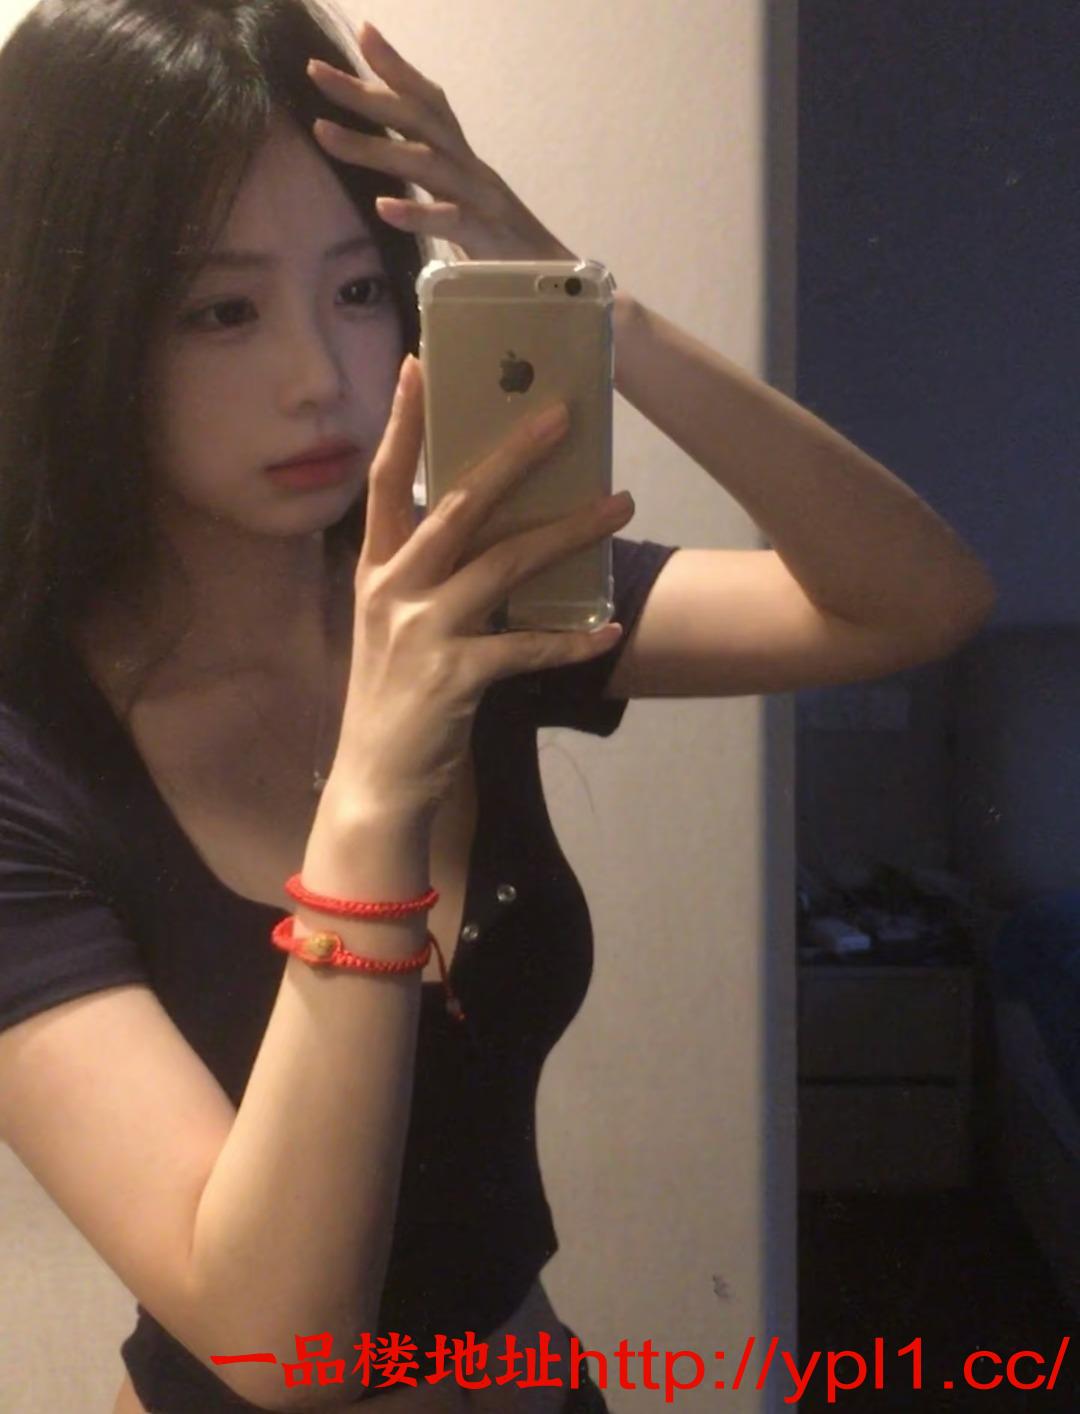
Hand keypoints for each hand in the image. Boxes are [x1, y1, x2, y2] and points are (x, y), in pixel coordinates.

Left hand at [306, 20, 576, 262]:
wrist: (561, 289)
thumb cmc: (506, 257)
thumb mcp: (462, 217)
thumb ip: (432, 196)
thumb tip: (392, 192)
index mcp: (464, 165)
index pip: (431, 106)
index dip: (399, 69)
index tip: (363, 34)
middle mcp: (473, 173)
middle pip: (419, 120)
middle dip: (366, 94)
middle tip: (316, 73)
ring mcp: (483, 203)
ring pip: (426, 164)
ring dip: (373, 147)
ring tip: (323, 134)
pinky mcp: (490, 240)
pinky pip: (452, 221)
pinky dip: (419, 213)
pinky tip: (384, 207)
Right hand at [327, 355, 633, 824]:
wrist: (376, 779)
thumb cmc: (393, 696)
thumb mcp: (393, 624)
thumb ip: (428, 574)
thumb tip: (490, 527)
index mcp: (376, 570)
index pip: (387, 481)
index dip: (402, 423)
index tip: (419, 365)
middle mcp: (393, 590)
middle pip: (458, 505)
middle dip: (512, 456)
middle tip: (561, 415)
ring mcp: (422, 632)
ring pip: (504, 563)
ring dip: (567, 532)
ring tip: (619, 505)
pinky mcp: (455, 676)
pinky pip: (527, 647)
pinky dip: (572, 639)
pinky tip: (610, 628)